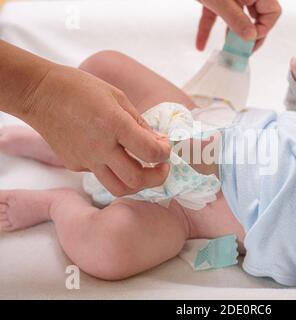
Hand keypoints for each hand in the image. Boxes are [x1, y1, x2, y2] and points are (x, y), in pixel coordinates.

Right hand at [23, 65, 170, 195]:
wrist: (39, 93)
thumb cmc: (80, 88)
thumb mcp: (118, 97)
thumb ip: (139, 123)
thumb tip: (157, 141)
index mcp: (114, 124)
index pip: (150, 152)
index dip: (164, 153)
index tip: (165, 148)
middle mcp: (101, 147)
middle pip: (136, 180)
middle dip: (157, 177)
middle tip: (162, 167)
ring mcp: (86, 159)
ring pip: (118, 188)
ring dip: (137, 183)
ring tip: (144, 170)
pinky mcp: (74, 164)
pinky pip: (100, 174)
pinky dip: (113, 169)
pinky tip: (113, 155)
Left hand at [196, 0, 280, 50]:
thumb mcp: (220, 0)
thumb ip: (236, 19)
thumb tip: (251, 37)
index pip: (272, 12)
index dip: (263, 29)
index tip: (249, 41)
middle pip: (256, 17)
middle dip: (248, 36)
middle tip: (241, 52)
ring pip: (236, 18)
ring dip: (230, 35)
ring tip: (226, 52)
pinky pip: (215, 15)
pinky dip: (208, 28)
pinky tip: (200, 44)